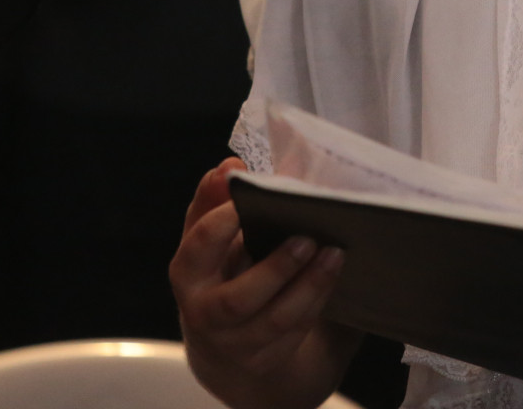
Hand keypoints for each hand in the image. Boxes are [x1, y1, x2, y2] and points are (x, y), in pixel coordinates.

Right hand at [171, 159, 357, 408]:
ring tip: (334, 253)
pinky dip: (317, 302)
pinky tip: (333, 275)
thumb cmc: (225, 272)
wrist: (228, 343)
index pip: (199, 246)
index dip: (224, 222)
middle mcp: (204, 313)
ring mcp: (235, 343)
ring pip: (274, 320)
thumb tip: (229, 165)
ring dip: (309, 286)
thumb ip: (219, 200)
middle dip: (275, 269)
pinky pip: (295, 332)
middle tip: (307, 236)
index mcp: (188, 273)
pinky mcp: (265, 359)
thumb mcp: (215, 237)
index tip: (252, 198)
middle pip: (236, 299)